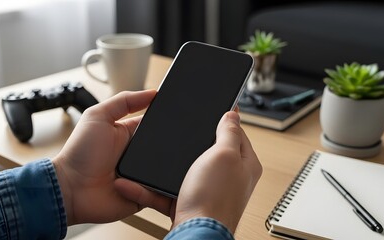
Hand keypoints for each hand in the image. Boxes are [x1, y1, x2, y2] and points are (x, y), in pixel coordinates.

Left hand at [52, 90, 172, 224]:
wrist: (71, 189)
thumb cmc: (79, 153)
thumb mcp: (98, 116)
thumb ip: (124, 101)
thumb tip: (152, 92)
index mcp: (130, 134)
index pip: (155, 124)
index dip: (165, 120)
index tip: (177, 115)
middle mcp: (138, 154)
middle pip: (165, 147)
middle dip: (171, 145)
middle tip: (168, 145)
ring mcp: (141, 175)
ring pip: (167, 169)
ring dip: (166, 167)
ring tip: (154, 165)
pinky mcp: (143, 194)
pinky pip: (159, 191)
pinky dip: (156, 188)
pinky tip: (143, 182)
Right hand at [115, 111, 261, 232]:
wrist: (195, 234)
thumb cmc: (214, 200)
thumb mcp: (224, 155)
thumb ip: (229, 132)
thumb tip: (233, 114)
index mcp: (244, 163)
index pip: (237, 132)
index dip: (223, 119)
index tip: (212, 108)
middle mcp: (230, 177)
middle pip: (210, 149)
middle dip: (192, 141)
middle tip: (181, 131)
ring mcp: (210, 189)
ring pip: (187, 169)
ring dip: (169, 166)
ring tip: (157, 156)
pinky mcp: (191, 201)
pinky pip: (169, 189)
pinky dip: (154, 188)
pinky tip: (139, 183)